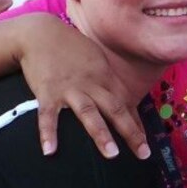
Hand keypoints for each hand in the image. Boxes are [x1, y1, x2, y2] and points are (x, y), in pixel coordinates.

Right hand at [17, 16, 149, 159]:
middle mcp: (92, 84)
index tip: (146, 143)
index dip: (137, 124)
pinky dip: (48, 133)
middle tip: (143, 153)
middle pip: (116, 110)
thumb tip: (121, 99)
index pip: (126, 104)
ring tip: (111, 154)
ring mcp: (70, 89)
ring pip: (89, 113)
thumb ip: (107, 80)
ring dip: (101, 134)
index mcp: (105, 78)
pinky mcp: (47, 92)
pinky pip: (48, 115)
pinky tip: (49, 151)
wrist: (41, 33)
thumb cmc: (71, 48)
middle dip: (130, 132)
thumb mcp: (96, 60)